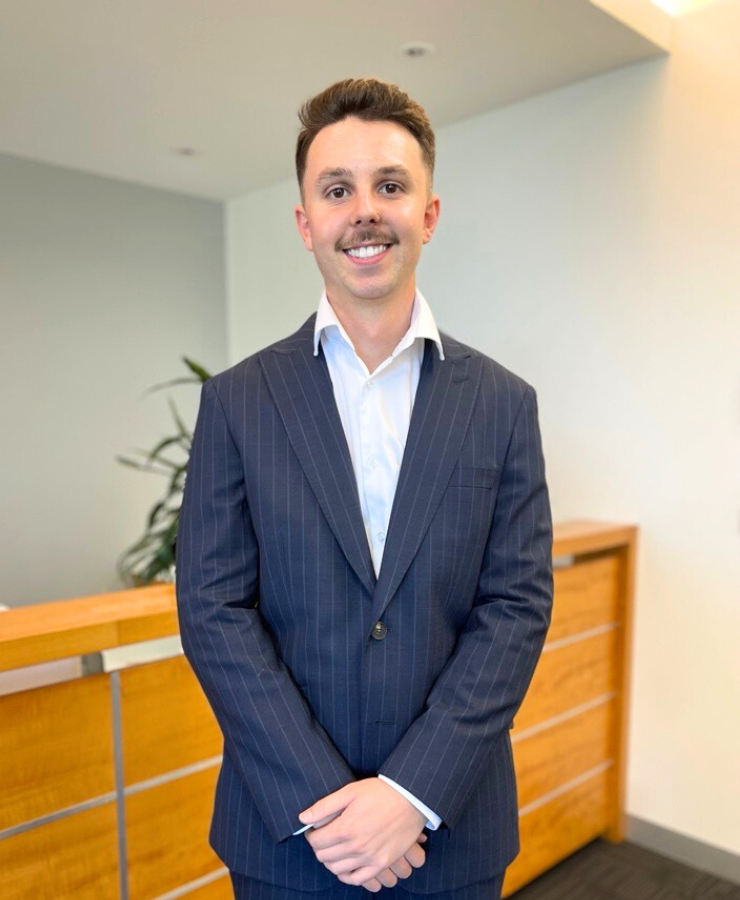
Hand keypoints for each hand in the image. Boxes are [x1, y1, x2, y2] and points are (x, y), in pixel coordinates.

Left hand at [300, 777, 428, 885]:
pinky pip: (357, 879)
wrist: (410, 798)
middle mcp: (355, 847)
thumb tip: (303, 818)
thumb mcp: (350, 791)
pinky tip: (347, 864)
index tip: (316, 829)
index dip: (312, 835)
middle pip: (324, 857)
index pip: (316, 841)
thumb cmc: (380, 792)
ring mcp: (369, 858)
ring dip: (331, 860)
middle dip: (319, 847)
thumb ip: (324, 806)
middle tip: (324, 837)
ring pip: (337, 870)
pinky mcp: (381, 863)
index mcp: (345, 828)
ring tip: (335, 848)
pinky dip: (347, 875)